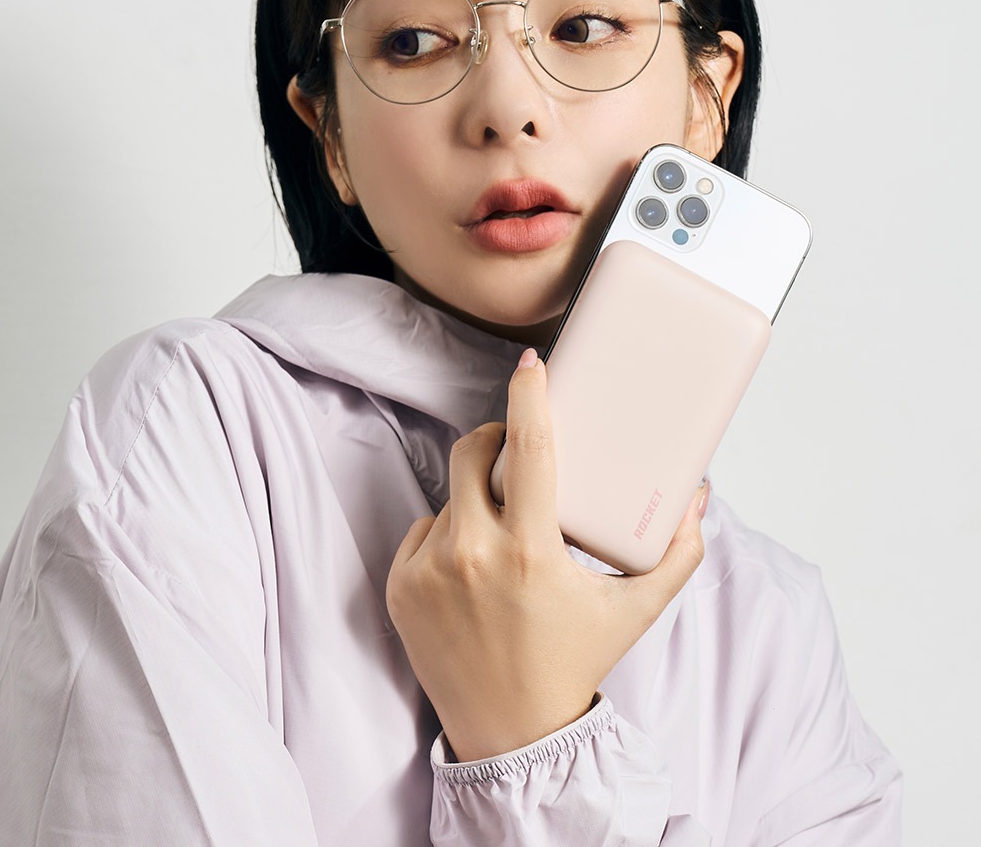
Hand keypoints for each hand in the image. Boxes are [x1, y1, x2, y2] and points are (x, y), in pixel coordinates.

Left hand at [386, 348, 708, 761]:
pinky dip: (446, 535)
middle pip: (471, 452)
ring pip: (449, 496)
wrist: (510, 733)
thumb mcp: (636, 611)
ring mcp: (428, 571)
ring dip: (475, 499)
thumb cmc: (575, 663)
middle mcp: (471, 555)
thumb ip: (677, 553)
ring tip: (504, 536)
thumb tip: (697, 496)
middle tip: (517, 454)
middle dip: (495, 438)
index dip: (529, 397)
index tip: (530, 365)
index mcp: (531, 552)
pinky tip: (471, 568)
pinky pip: (421, 530)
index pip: (529, 450)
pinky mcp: (400, 587)